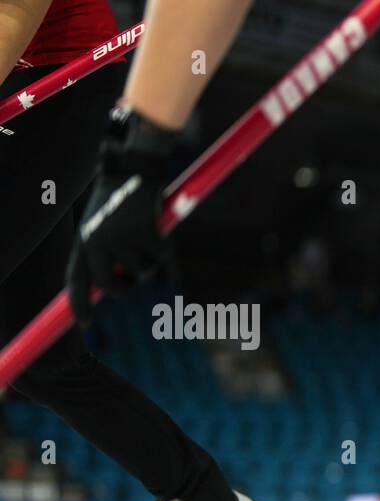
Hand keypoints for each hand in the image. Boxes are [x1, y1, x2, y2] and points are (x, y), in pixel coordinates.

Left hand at [66, 108, 178, 325]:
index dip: (79, 305)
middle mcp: (98, 240)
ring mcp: (123, 238)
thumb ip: (103, 252)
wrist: (137, 167)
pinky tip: (174, 271)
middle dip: (127, 287)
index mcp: (84, 238)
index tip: (85, 324)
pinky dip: (172, 268)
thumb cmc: (120, 196)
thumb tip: (112, 289)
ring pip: (143, 273)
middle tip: (134, 280)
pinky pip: (165, 263)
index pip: (76, 280)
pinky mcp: (148, 235)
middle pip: (111, 286)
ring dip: (152, 263)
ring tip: (149, 241)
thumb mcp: (102, 223)